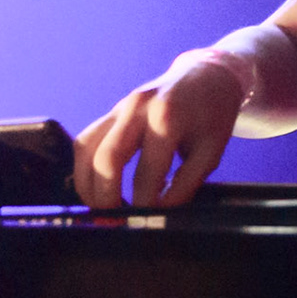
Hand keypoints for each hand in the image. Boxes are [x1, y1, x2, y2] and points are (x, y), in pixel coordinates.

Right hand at [72, 55, 247, 208]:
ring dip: (86, 182)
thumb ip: (187, 183)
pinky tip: (95, 185)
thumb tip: (161, 212)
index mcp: (168, 118)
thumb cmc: (212, 115)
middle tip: (113, 221)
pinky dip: (84, 166)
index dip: (143, 203)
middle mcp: (138, 108)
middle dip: (105, 196)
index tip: (145, 222)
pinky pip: (86, 139)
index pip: (146, 172)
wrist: (207, 76)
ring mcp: (120, 106)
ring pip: (86, 148)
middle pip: (106, 158)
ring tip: (98, 208)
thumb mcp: (212, 150)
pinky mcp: (111, 110)